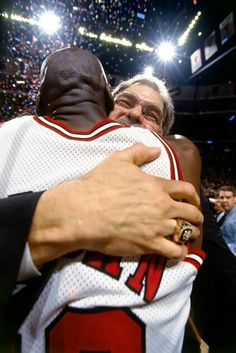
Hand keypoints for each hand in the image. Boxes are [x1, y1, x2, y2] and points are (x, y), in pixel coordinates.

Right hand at [29, 143, 202, 266]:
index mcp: (157, 186)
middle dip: (196, 216)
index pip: (186, 190)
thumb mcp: (118, 160)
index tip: (193, 201)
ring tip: (189, 235)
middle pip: (191, 212)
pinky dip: (180, 252)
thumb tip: (156, 150)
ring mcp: (157, 227)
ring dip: (190, 234)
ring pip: (185, 232)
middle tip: (194, 219)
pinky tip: (179, 251)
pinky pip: (173, 251)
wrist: (84, 211)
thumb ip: (139, 152)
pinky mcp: (149, 245)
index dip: (193, 196)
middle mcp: (162, 206)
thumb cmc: (99, 184)